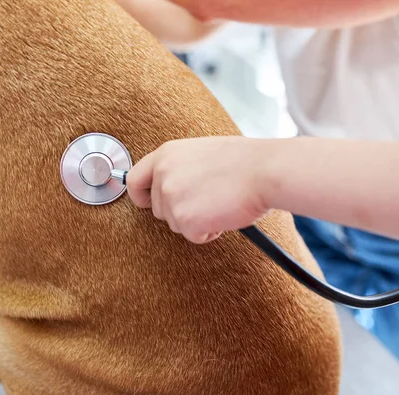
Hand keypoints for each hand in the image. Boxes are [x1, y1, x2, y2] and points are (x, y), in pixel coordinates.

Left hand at [126, 136, 272, 243]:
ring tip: (219, 202)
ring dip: (197, 221)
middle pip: (159, 209)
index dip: (141, 196)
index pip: (134, 180)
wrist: (264, 171)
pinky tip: (223, 214)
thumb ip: (179, 168)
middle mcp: (163, 176)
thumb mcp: (201, 153)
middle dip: (181, 211)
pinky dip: (209, 232)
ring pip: (176, 224)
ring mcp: (172, 198)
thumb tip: (171, 187)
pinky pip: (193, 236)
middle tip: (208, 200)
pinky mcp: (185, 220)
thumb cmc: (243, 162)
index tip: (148, 203)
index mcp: (166, 154)